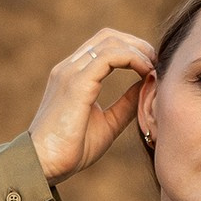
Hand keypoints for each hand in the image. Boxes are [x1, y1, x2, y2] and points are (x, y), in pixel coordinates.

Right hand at [28, 29, 155, 182]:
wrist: (44, 164)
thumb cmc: (71, 150)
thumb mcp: (107, 123)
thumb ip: (125, 105)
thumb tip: (147, 86)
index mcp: (73, 75)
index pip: (104, 45)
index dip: (132, 49)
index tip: (151, 67)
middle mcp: (69, 68)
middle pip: (108, 36)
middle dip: (137, 44)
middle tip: (156, 62)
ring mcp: (70, 72)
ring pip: (110, 41)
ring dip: (137, 50)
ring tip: (153, 67)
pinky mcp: (76, 83)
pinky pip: (110, 57)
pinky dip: (132, 59)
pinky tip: (145, 73)